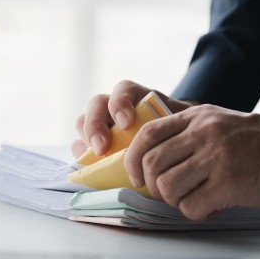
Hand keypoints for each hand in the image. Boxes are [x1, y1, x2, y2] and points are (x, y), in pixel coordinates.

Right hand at [72, 80, 195, 157]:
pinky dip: (83, 156)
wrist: (173, 144)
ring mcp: (103, 124)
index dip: (119, 103)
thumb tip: (168, 148)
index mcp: (136, 97)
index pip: (123, 90)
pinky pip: (81, 147)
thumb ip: (172, 131)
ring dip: (85, 140)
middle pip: (96, 105)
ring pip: (83, 123)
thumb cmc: (175, 133)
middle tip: (102, 147)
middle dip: (95, 125)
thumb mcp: (178, 128)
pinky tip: (92, 168)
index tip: (126, 123)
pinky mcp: (95, 144)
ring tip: (95, 158)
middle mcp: (115, 107)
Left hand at [125, 105, 259, 220]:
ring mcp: (217, 158)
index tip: (136, 176)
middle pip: (151, 163)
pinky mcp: (230, 183)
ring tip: (195, 200)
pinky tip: (212, 209)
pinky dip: (196, 213)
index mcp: (198, 117)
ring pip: (167, 186)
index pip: (147, 134)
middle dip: (152, 186)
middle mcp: (204, 134)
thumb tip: (157, 163)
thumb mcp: (223, 123)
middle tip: (169, 194)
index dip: (132, 159)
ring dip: (175, 201)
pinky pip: (191, 206)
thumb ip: (191, 135)